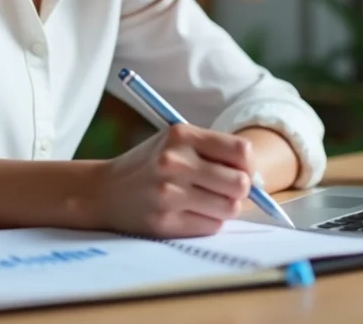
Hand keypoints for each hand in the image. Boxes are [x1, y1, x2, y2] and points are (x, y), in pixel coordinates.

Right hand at [90, 123, 253, 237]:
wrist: (104, 191)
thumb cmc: (150, 165)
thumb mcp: (175, 142)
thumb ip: (214, 152)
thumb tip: (258, 180)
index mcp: (181, 134)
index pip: (241, 151)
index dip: (249, 165)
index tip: (241, 171)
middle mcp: (175, 161)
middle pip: (240, 183)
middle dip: (239, 190)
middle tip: (225, 190)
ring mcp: (168, 193)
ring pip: (229, 208)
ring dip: (224, 208)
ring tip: (207, 201)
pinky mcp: (165, 222)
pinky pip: (211, 226)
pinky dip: (208, 222)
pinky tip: (190, 212)